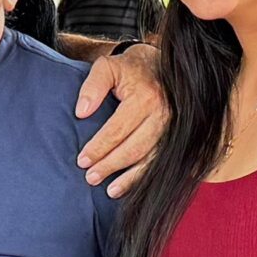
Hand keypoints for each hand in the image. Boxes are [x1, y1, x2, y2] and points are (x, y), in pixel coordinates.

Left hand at [74, 43, 165, 195]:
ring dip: (129, 178)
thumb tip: (81, 113)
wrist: (161, 66)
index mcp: (146, 98)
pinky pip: (159, 161)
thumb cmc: (129, 69)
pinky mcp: (175, 137)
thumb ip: (92, 86)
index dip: (98, 147)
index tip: (82, 160)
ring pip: (149, 159)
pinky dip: (143, 177)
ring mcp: (172, 128)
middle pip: (133, 148)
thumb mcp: (107, 67)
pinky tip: (128, 186)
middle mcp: (163, 115)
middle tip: (90, 177)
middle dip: (110, 165)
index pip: (117, 129)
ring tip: (109, 190)